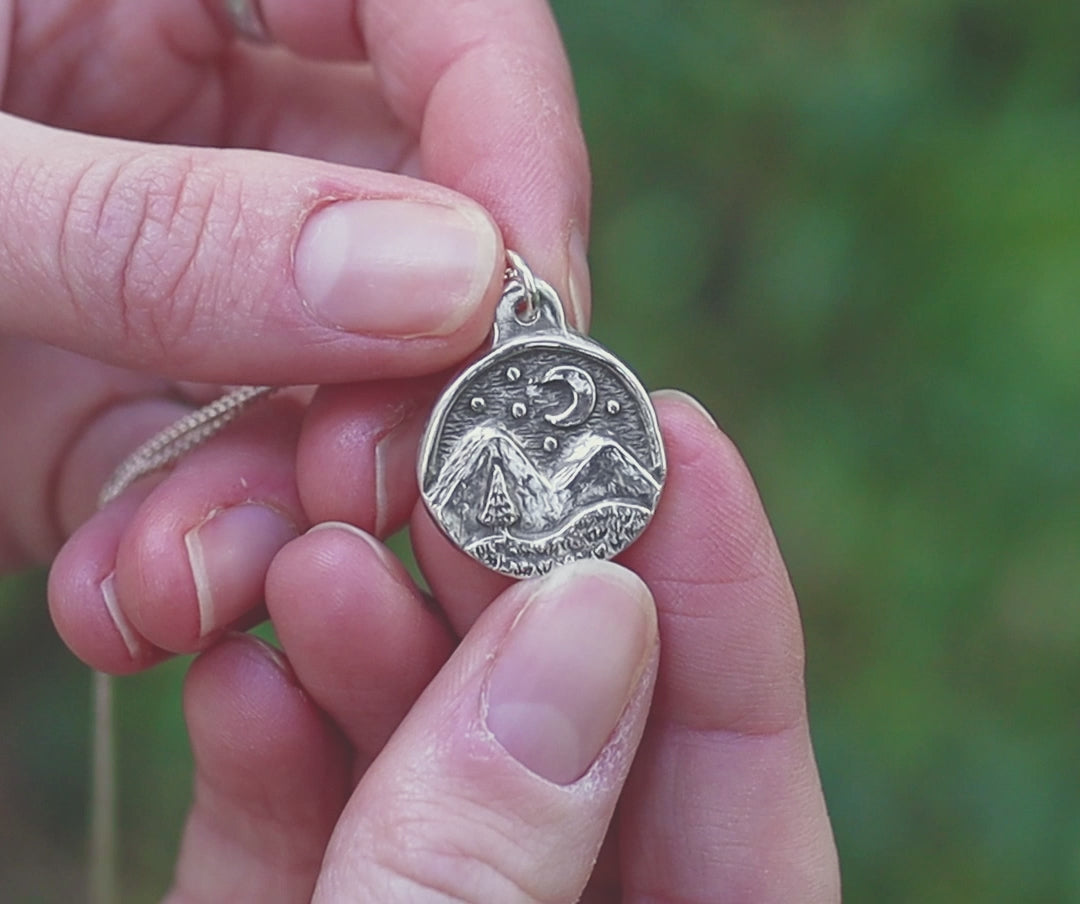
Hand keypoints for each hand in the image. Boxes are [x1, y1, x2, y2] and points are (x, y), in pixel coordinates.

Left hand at [0, 0, 587, 648]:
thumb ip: (168, 227)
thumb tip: (458, 287)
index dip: (512, 106)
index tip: (522, 286)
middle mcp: (203, 104)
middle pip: (432, 198)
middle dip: (433, 350)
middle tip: (392, 474)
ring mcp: (183, 262)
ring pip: (348, 369)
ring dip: (310, 481)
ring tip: (206, 570)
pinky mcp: (129, 400)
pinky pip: (234, 472)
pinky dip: (209, 550)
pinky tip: (137, 600)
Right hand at [167, 394, 840, 901]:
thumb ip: (489, 861)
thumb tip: (592, 619)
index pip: (739, 780)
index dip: (724, 595)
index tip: (683, 429)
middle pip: (567, 727)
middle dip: (516, 579)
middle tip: (460, 459)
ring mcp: (420, 902)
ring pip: (424, 753)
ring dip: (370, 641)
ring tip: (320, 557)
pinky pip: (294, 823)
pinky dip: (266, 740)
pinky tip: (239, 668)